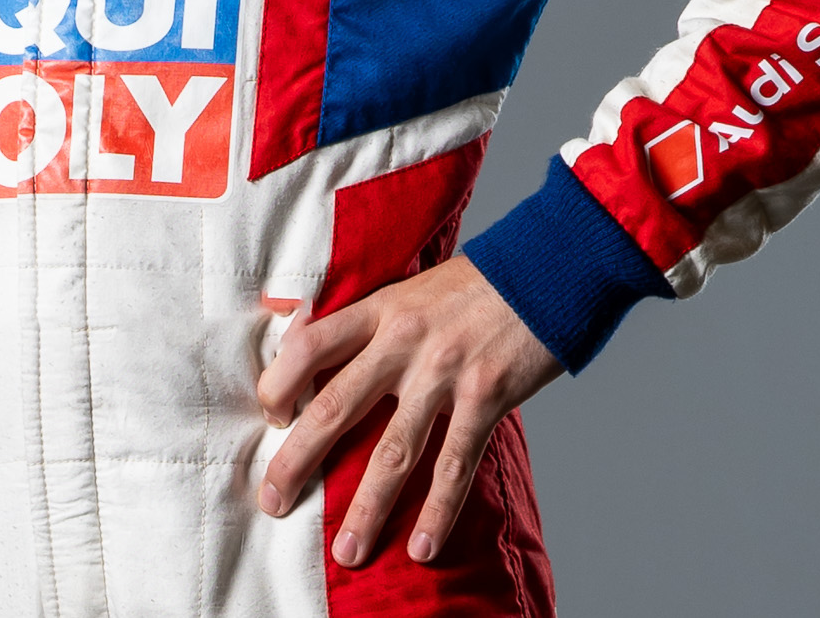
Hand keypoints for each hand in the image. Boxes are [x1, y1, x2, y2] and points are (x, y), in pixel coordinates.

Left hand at [254, 255, 559, 566]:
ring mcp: (445, 371)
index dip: (279, 384)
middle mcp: (403, 340)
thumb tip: (316, 352)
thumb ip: (371, 323)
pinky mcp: (486, 397)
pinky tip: (422, 546)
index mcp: (380, 310)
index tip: (271, 418)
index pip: (308, 345)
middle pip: (334, 406)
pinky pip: (455, 465)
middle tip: (273, 501)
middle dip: (297, 461)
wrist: (548, 267)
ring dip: (366, 508)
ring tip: (347, 551)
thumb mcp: (412, 290)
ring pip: (394, 451)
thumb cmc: (475, 286)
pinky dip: (438, 511)